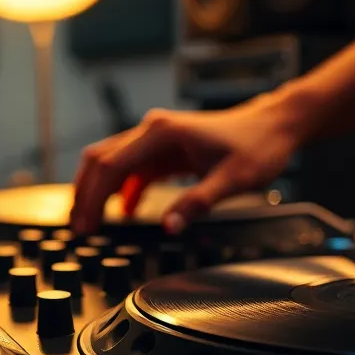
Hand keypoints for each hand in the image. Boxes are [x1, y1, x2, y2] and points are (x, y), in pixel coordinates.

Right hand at [70, 95, 302, 234]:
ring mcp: (155, 139)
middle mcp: (151, 131)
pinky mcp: (162, 149)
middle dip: (84, 195)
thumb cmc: (256, 146)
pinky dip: (120, 190)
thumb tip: (169, 226)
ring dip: (97, 191)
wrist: (274, 125)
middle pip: (100, 160)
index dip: (92, 198)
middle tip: (79, 229)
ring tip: (91, 223)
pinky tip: (124, 212)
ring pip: (110, 163)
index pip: (110, 166)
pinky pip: (130, 169)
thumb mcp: (232, 180)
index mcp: (161, 134)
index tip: (86, 226)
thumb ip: (198, 203)